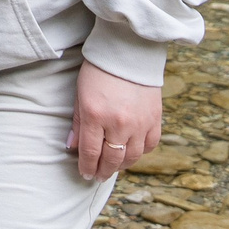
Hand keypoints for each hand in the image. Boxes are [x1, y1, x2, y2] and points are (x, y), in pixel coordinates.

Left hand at [68, 60, 160, 180]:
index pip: (91, 153)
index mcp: (96, 115)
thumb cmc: (99, 71)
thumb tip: (73, 148)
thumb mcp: (81, 94)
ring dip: (121, 165)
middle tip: (98, 176)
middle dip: (103, 171)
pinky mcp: (155, 119)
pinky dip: (140, 152)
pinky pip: (149, 145)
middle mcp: (119, 123)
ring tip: (113, 166)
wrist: (129, 52)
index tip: (85, 174)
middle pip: (112, 159)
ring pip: (131, 157)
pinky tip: (131, 152)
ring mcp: (139, 123)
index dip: (87, 167)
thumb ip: (78, 123)